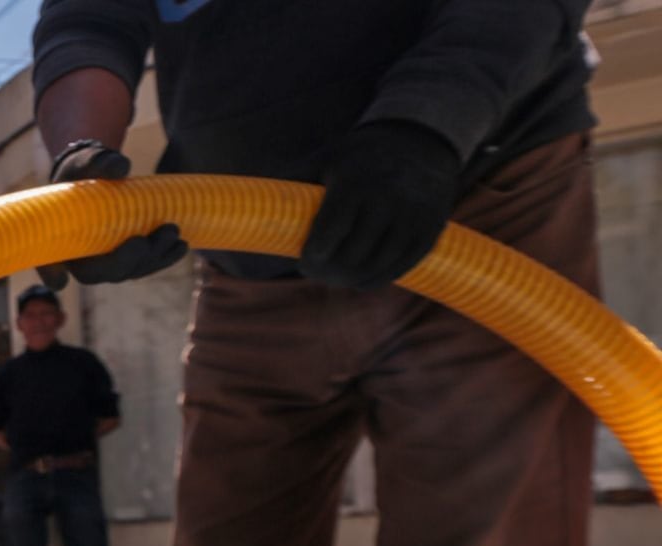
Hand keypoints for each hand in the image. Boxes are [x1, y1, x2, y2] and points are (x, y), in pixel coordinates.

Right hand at [38, 142, 187, 289]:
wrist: (96, 176)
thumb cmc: (83, 171)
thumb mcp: (87, 162)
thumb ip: (99, 162)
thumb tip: (122, 167)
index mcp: (56, 237)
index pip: (47, 261)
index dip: (51, 273)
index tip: (60, 280)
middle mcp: (76, 258)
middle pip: (99, 273)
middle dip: (128, 260)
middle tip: (149, 238)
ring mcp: (102, 262)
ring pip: (126, 272)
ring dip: (153, 259)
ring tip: (175, 235)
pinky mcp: (124, 259)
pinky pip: (142, 266)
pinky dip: (162, 259)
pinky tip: (181, 247)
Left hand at [300, 121, 461, 289]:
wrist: (421, 140)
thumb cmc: (358, 155)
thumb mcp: (323, 160)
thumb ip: (290, 185)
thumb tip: (240, 204)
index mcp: (354, 186)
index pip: (327, 239)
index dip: (312, 259)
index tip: (304, 262)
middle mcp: (386, 202)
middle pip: (349, 260)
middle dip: (327, 273)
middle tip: (315, 272)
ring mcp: (412, 218)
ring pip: (374, 269)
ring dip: (350, 280)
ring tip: (336, 276)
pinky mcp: (429, 231)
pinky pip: (399, 269)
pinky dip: (377, 279)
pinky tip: (361, 277)